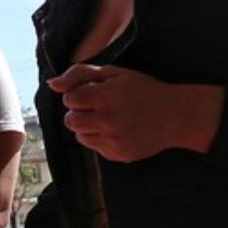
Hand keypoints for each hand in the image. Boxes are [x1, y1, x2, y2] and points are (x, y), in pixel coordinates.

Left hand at [47, 64, 223, 162]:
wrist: (175, 115)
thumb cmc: (142, 90)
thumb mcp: (114, 73)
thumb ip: (80, 74)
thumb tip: (52, 84)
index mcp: (105, 96)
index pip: (69, 99)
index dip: (79, 94)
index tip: (93, 93)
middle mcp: (107, 120)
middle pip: (70, 120)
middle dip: (80, 111)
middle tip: (99, 106)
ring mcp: (113, 140)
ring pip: (79, 135)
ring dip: (87, 125)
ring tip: (106, 118)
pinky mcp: (118, 155)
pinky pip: (93, 146)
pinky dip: (99, 137)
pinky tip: (116, 129)